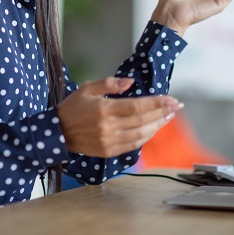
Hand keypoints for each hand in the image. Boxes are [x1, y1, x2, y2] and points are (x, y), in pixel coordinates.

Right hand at [56, 77, 183, 156]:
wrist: (57, 133)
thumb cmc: (72, 107)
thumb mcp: (88, 88)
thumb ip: (110, 83)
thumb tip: (131, 83)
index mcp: (104, 110)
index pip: (138, 107)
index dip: (157, 103)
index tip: (172, 99)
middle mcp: (109, 128)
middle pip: (143, 121)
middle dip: (163, 113)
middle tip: (176, 106)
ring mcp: (109, 142)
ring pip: (141, 135)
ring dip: (158, 126)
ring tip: (168, 116)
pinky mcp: (109, 151)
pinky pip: (133, 145)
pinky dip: (146, 137)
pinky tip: (153, 128)